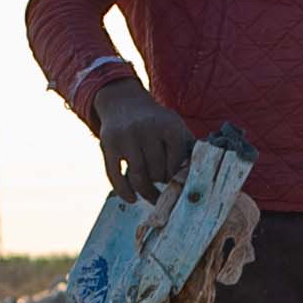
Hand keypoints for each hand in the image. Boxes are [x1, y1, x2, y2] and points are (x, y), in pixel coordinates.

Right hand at [95, 82, 197, 197]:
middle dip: (162, 182)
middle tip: (164, 186)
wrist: (124, 103)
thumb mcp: (174, 125)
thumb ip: (187, 147)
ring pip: (138, 176)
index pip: (176, 162)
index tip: (176, 179)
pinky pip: (115, 175)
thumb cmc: (156, 122)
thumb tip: (194, 175)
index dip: (177, 174)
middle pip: (157, 170)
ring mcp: (126, 137)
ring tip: (153, 198)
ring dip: (147, 192)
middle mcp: (146, 129)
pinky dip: (124, 191)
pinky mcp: (108, 145)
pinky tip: (132, 199)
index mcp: (168, 125)